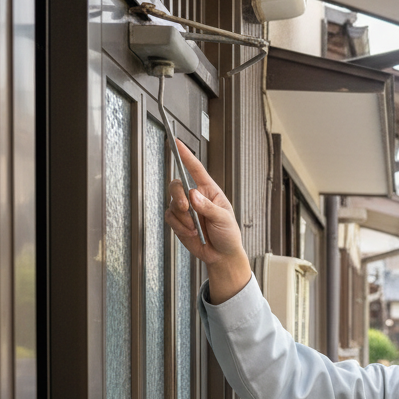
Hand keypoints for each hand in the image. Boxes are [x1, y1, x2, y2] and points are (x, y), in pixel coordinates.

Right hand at [164, 139, 250, 301]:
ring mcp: (186, 209)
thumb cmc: (228, 234)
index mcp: (209, 191)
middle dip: (179, 196)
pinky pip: (170, 218)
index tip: (177, 143)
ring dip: (182, 218)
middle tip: (187, 208)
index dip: (186, 156)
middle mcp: (195, 197)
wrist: (222, 255)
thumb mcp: (224, 219)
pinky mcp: (178, 222)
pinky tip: (191, 233)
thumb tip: (193, 195)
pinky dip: (179, 226)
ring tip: (196, 228)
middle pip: (177, 185)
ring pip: (172, 203)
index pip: (196, 169)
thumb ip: (208, 207)